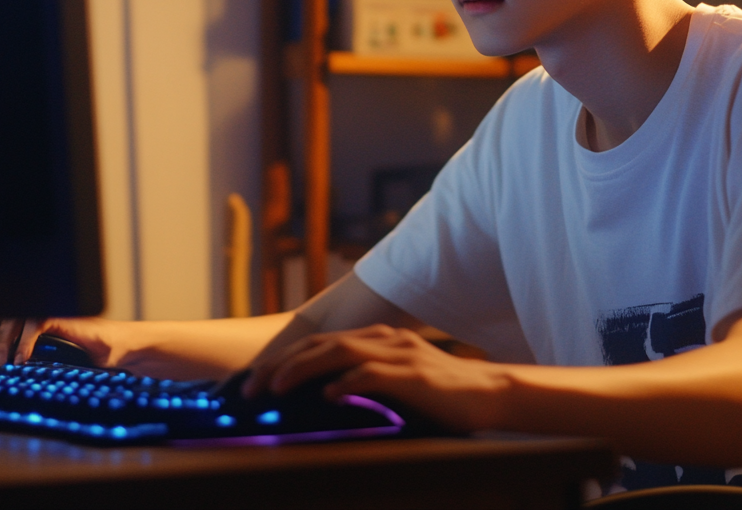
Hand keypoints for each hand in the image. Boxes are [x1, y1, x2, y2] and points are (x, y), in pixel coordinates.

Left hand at [0, 318, 122, 368]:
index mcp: (23, 321)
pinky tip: (20, 359)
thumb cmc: (86, 358)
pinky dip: (25, 341)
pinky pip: (36, 322)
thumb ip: (23, 364)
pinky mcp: (63, 316)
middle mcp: (32, 312)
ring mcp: (48, 311)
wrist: (119, 350)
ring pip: (10, 317)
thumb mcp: (46, 363)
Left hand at [244, 324, 510, 432]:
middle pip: (323, 343)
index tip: (254, 381)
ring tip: (277, 387)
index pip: (322, 343)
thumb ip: (366, 384)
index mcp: (379, 339)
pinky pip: (374, 374)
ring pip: (341, 352)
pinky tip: (329, 395)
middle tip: (251, 388)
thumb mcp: (398, 384)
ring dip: (304, 369)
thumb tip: (322, 402)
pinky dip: (348, 382)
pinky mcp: (415, 375)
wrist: (490, 393)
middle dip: (283, 364)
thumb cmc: (442, 395)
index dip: (285, 359)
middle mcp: (386, 339)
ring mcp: (401, 354)